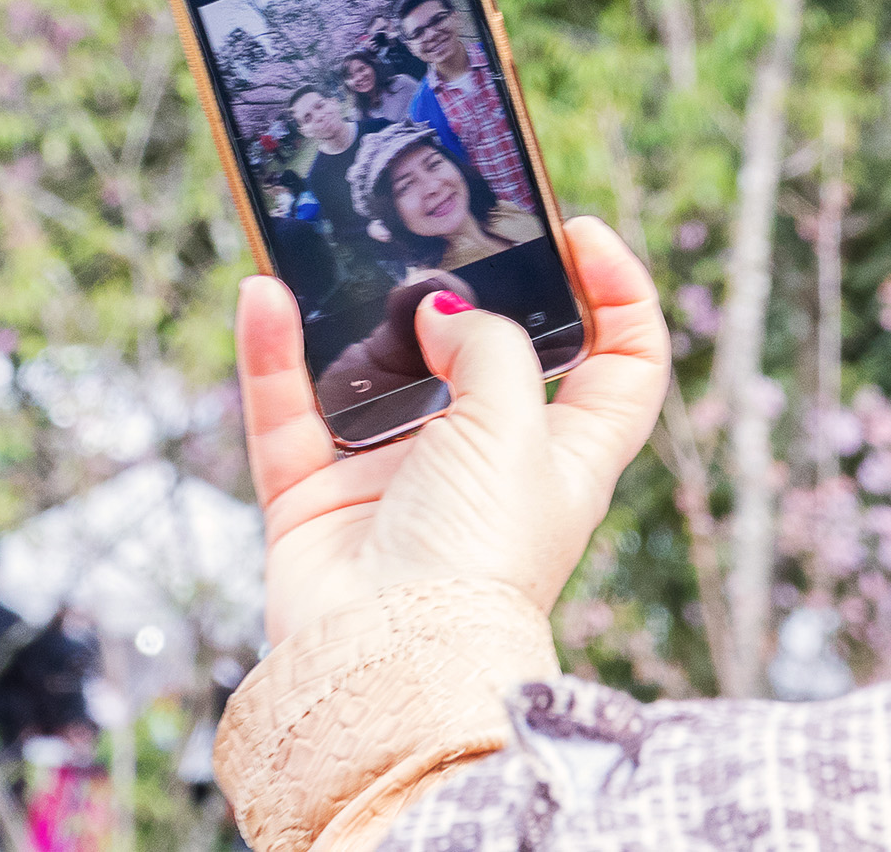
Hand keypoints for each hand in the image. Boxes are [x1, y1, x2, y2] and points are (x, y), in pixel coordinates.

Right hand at [236, 217, 670, 644]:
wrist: (385, 666)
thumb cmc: (478, 558)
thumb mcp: (517, 431)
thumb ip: (493, 351)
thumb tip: (445, 312)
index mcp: (568, 452)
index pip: (623, 361)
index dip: (618, 293)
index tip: (580, 234)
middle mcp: (489, 459)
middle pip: (491, 355)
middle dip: (471, 291)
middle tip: (449, 224)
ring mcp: (401, 479)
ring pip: (378, 375)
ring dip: (358, 317)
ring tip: (352, 249)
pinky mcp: (319, 500)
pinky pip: (290, 412)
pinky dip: (274, 355)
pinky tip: (266, 294)